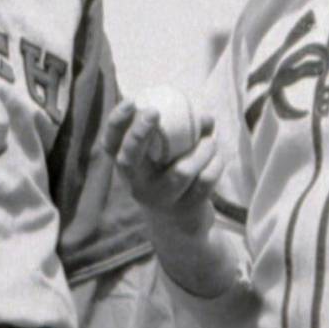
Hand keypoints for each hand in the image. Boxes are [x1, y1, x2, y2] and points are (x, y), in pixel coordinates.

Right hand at [102, 99, 221, 231]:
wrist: (180, 226)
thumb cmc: (172, 177)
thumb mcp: (172, 155)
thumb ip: (187, 132)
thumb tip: (204, 117)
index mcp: (129, 167)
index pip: (111, 144)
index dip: (116, 123)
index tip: (130, 101)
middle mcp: (137, 185)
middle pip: (129, 160)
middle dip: (138, 134)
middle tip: (153, 112)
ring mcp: (160, 200)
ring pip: (180, 172)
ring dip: (201, 151)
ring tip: (210, 141)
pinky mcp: (184, 210)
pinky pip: (204, 182)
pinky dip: (215, 165)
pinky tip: (217, 157)